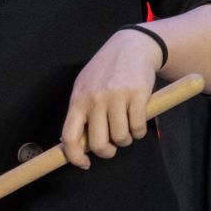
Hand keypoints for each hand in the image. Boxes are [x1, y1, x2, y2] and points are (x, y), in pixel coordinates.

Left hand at [60, 30, 161, 168]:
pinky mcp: (137, 95)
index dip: (75, 157)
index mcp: (78, 100)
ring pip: (121, 138)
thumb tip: (71, 142)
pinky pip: (138, 128)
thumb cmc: (106, 71)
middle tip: (113, 146)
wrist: (131, 46)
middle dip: (107, 151)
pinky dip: (140, 131)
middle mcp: (95, 99)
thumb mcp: (85, 87)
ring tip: (127, 128)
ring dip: (126, 140)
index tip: (84, 164)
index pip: (70, 137)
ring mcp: (116, 97)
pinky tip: (138, 121)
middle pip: (98, 144)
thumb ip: (79, 112)